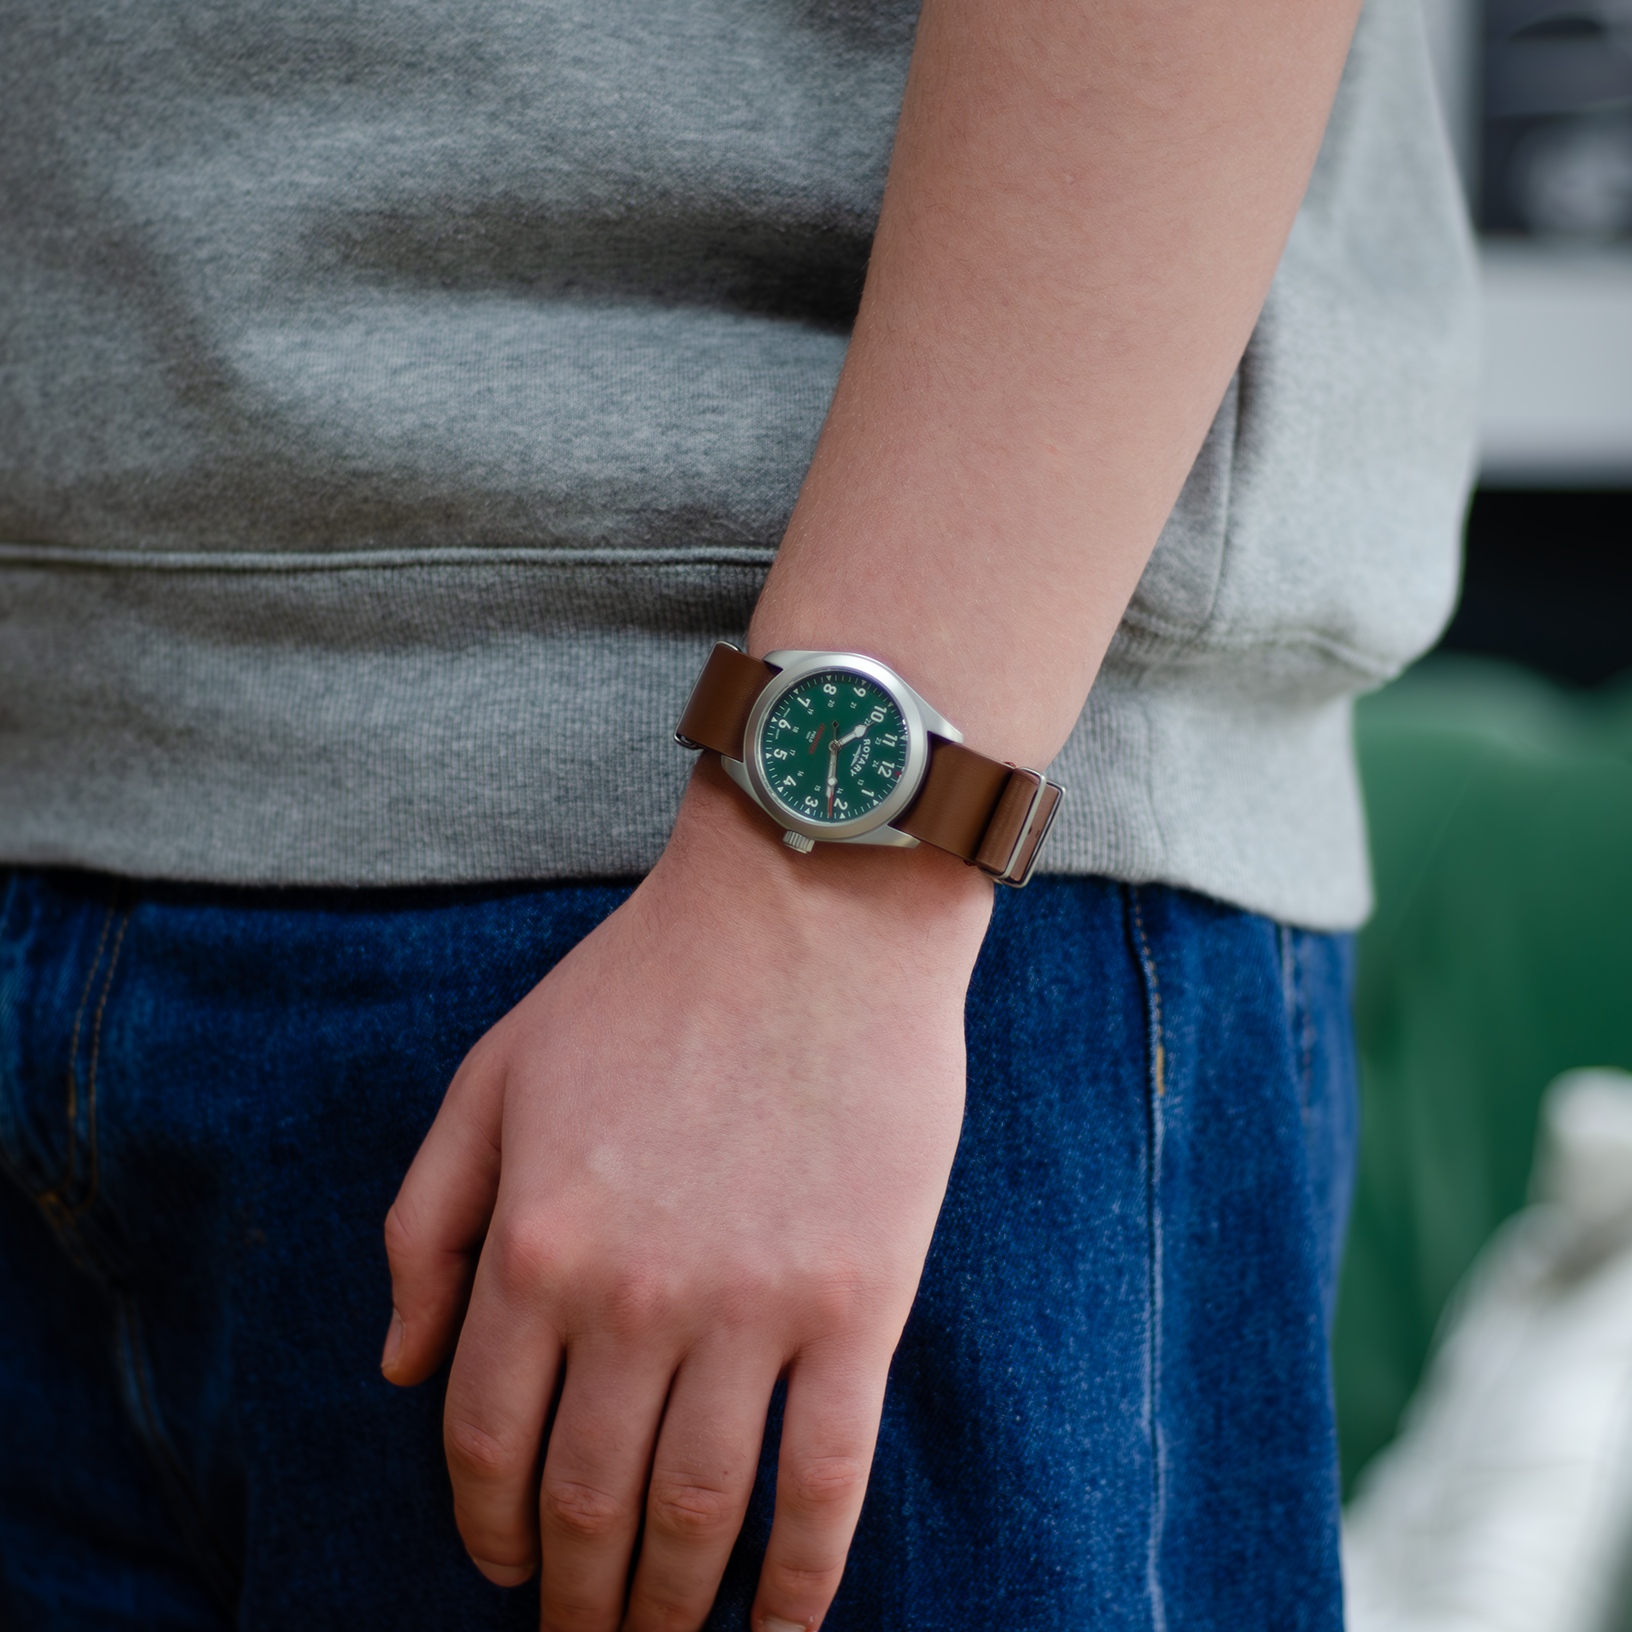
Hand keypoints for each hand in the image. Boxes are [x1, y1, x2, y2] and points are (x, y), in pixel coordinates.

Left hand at [382, 759, 991, 1631]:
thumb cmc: (647, 985)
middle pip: (586, 1504)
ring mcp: (751, 1309)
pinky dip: (801, 1582)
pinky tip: (782, 1629)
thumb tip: (396, 1370)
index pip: (482, 1442)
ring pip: (697, 1516)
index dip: (485, 1529)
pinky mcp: (858, 1305)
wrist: (812, 912)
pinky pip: (825, 1483)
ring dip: (670, 1611)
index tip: (503, 1572)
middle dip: (576, 1602)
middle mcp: (631, 1298)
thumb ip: (426, 1222)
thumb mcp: (494, 1074)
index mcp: (533, 1244)